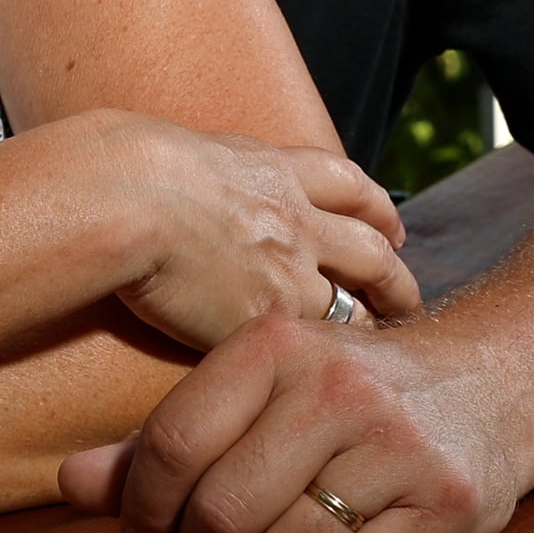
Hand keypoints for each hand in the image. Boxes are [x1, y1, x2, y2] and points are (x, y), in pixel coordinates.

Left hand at [59, 313, 529, 532]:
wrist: (491, 384)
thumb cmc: (343, 392)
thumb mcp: (255, 390)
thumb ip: (160, 439)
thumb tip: (68, 484)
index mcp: (276, 343)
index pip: (174, 442)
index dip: (141, 503)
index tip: (140, 531)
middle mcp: (338, 386)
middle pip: (224, 509)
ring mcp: (397, 445)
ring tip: (293, 520)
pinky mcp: (446, 501)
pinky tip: (357, 526)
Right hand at [103, 117, 419, 350]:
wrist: (126, 195)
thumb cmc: (128, 168)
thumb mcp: (191, 150)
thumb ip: (216, 170)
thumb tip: (199, 178)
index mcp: (276, 171)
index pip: (347, 184)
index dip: (375, 207)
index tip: (390, 225)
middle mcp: (297, 221)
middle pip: (373, 250)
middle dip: (396, 277)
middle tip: (406, 297)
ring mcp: (289, 274)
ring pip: (354, 309)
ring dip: (372, 329)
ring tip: (378, 352)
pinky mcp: (267, 321)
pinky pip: (311, 347)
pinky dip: (320, 364)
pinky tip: (320, 382)